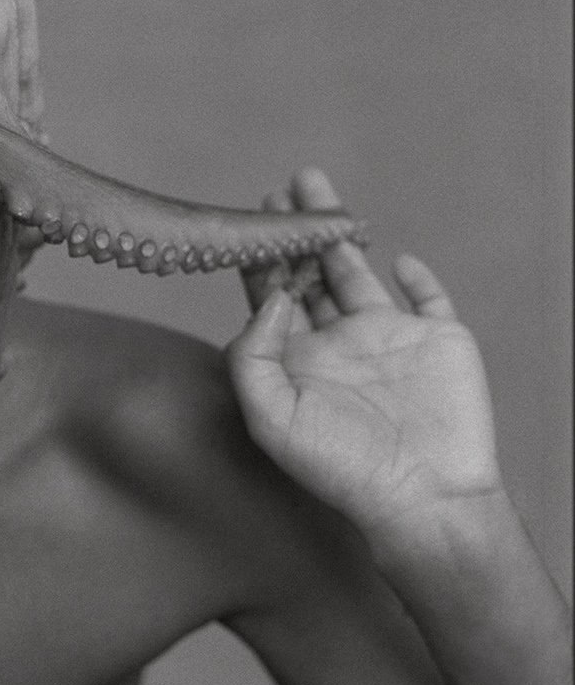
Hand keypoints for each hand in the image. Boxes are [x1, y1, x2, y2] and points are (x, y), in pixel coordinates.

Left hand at [226, 169, 501, 546]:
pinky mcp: (438, 340)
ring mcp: (389, 340)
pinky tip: (399, 257)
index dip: (258, 259)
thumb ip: (255, 354)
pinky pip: (429, 298)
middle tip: (276, 194)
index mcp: (297, 362)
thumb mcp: (271, 417)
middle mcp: (339, 346)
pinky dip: (417, 276)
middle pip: (309, 274)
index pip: (270, 299)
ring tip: (317, 190)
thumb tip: (272, 297)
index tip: (245, 222)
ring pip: (358, 272)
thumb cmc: (341, 468)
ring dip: (339, 233)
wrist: (423, 494)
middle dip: (292, 234)